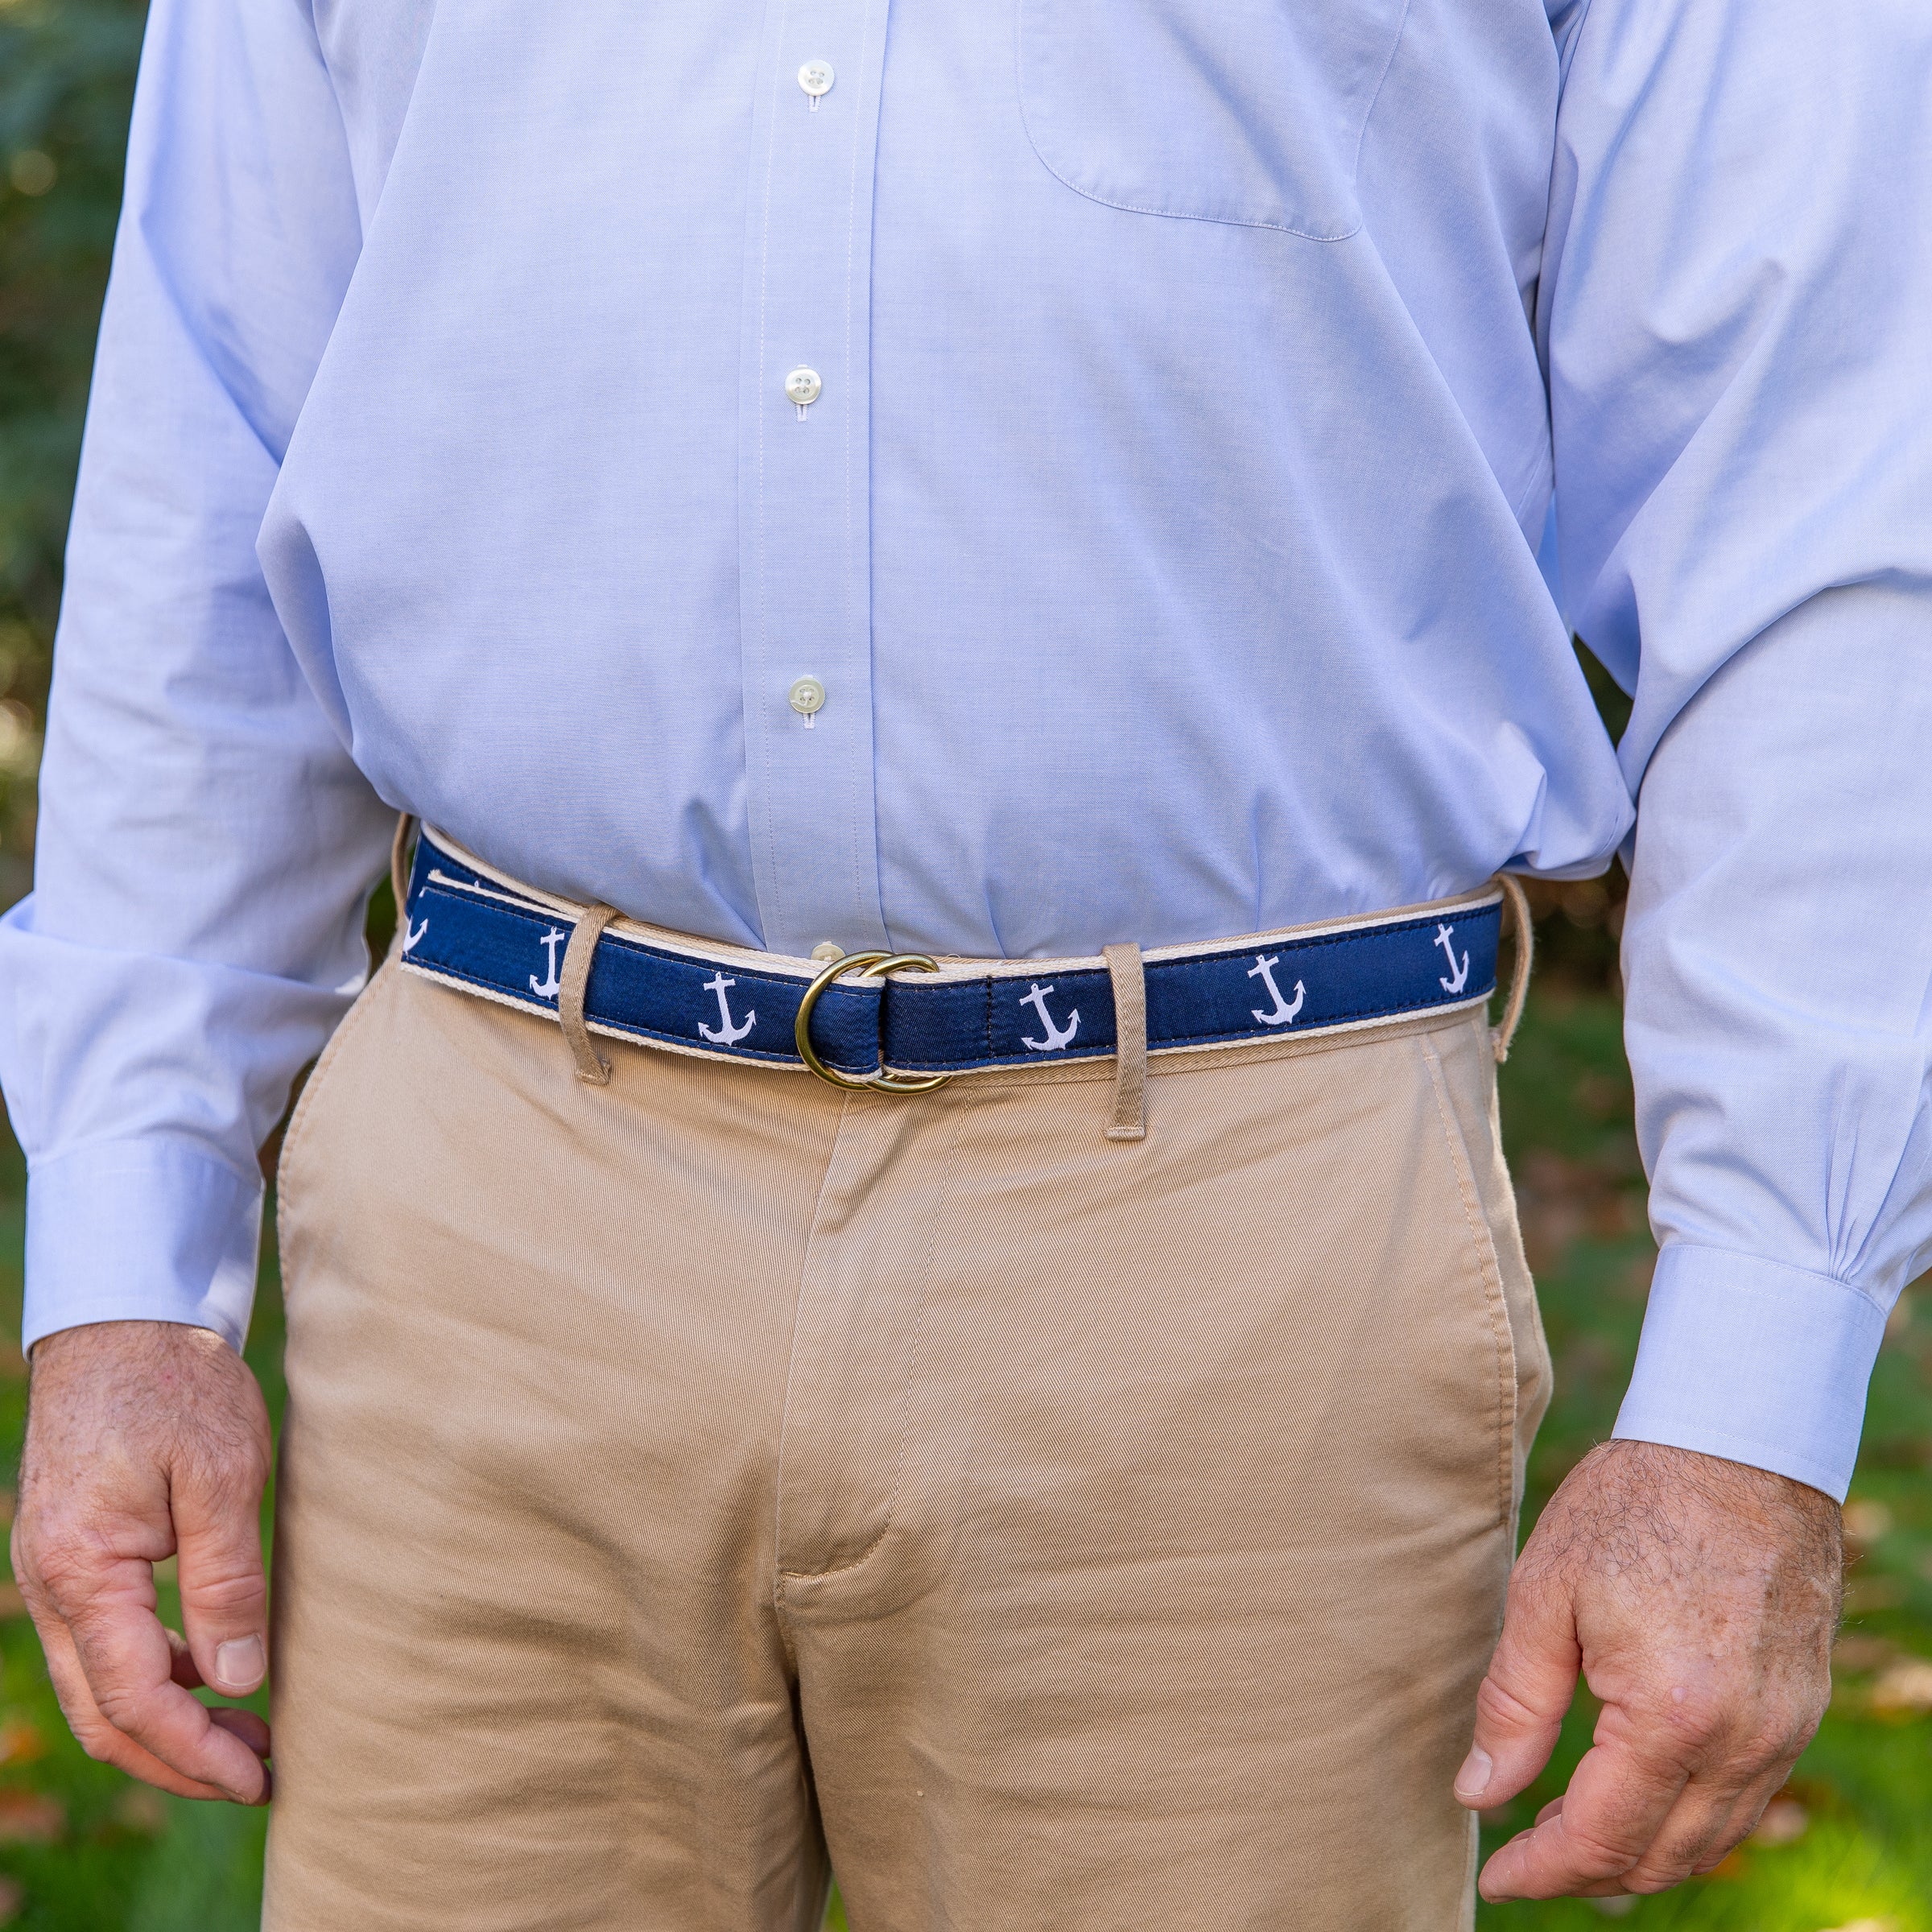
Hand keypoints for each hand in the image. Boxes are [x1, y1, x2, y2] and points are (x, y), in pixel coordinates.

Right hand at [12, 1321, 272, 1802]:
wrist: (124, 1320)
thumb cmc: (177, 1385)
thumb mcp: (224, 1474)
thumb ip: (228, 1579)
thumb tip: (241, 1681)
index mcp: (82, 1572)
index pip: (136, 1700)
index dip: (197, 1751)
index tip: (259, 1777)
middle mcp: (49, 1587)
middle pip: (104, 1715)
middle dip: (178, 1759)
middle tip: (259, 1776)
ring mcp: (53, 1575)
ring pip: (100, 1686)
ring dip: (170, 1721)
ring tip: (252, 1732)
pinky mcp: (73, 1558)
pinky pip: (105, 1644)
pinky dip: (158, 1674)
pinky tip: (218, 1672)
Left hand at [1456, 1439, 1840, 1898]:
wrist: (1738, 1445)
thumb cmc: (1632, 1506)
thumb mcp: (1545, 1594)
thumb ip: (1513, 1705)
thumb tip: (1480, 1793)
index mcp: (1672, 1717)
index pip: (1601, 1838)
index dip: (1542, 1869)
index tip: (1495, 1876)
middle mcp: (1743, 1742)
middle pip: (1661, 1857)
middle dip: (1587, 1872)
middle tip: (1524, 1854)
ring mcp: (1784, 1731)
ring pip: (1712, 1840)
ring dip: (1640, 1851)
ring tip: (1567, 1825)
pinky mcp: (1800, 1711)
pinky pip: (1745, 1800)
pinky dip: (1689, 1817)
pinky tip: (1635, 1788)